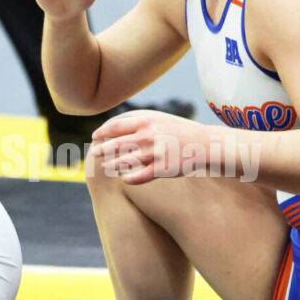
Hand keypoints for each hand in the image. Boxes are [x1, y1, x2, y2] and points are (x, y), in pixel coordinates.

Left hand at [88, 109, 208, 184]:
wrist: (205, 144)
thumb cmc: (179, 131)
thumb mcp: (159, 119)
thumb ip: (138, 121)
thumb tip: (114, 126)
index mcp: (147, 122)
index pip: (116, 126)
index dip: (102, 132)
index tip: (95, 137)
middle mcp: (149, 136)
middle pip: (117, 144)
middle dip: (103, 150)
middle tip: (94, 153)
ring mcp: (156, 153)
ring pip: (125, 161)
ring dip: (113, 165)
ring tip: (107, 167)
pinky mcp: (163, 168)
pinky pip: (140, 176)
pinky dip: (130, 178)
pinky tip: (125, 179)